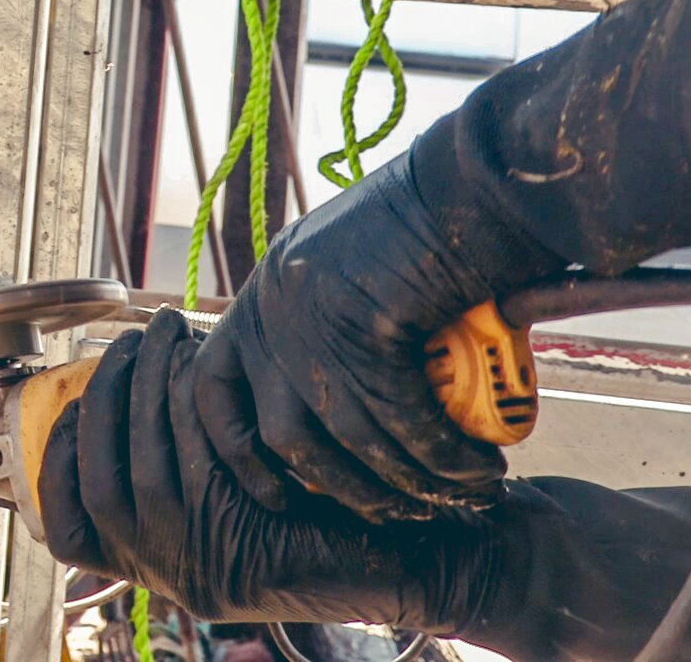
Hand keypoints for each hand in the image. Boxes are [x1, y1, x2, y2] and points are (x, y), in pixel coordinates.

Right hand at [38, 308, 493, 628]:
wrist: (424, 563)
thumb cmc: (349, 511)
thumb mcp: (250, 489)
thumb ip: (193, 459)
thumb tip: (138, 391)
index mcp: (162, 569)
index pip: (68, 524)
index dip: (58, 454)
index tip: (73, 392)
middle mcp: (169, 580)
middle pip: (98, 485)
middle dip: (108, 400)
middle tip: (135, 336)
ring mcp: (193, 579)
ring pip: (131, 478)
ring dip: (141, 396)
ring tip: (162, 336)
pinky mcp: (230, 571)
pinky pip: (179, 482)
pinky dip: (174, 425)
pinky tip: (187, 373)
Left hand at [188, 152, 562, 520]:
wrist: (470, 180)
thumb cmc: (421, 228)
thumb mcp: (344, 275)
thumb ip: (324, 330)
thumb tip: (336, 418)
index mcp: (257, 297)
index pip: (211, 393)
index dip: (237, 454)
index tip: (277, 495)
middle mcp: (271, 309)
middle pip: (288, 438)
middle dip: (349, 491)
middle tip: (402, 511)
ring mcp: (313, 318)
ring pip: (350, 443)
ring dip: (409, 485)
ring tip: (459, 496)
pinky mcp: (367, 327)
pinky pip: (404, 423)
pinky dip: (445, 458)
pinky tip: (479, 469)